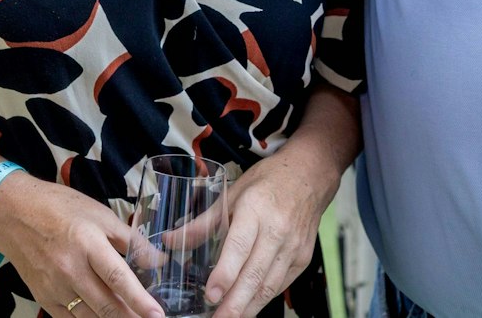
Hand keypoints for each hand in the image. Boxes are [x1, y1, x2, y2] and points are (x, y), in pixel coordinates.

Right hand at [0, 173, 164, 317]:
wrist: (12, 213)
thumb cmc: (58, 208)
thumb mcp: (99, 214)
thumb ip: (131, 240)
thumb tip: (159, 260)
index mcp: (87, 243)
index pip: (119, 278)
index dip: (140, 300)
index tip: (158, 315)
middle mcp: (70, 269)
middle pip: (107, 305)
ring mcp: (54, 287)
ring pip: (91, 317)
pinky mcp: (44, 298)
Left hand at [203, 150, 338, 317]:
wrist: (309, 176)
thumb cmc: (268, 182)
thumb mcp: (232, 193)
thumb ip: (203, 222)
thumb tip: (172, 240)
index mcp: (256, 209)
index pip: (240, 246)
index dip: (225, 273)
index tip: (211, 295)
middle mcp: (278, 230)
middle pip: (255, 273)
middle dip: (235, 303)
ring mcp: (293, 247)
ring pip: (269, 285)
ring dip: (248, 308)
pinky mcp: (303, 258)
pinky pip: (280, 285)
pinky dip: (262, 300)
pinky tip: (247, 308)